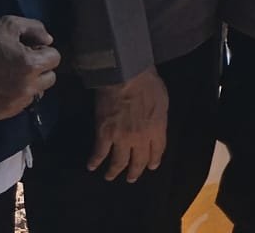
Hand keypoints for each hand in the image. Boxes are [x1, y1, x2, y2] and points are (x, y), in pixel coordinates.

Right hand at [0, 15, 58, 120]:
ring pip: (36, 94)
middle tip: (21, 62)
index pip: (55, 59)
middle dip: (40, 68)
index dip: (42, 51)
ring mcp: (14, 103)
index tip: (29, 49)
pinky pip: (20, 106)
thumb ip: (35, 28)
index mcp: (31, 65)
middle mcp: (26, 88)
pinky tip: (2, 86)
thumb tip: (49, 41)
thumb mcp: (9, 25)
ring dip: (30, 84)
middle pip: (50, 78)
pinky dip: (16, 97)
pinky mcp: (1, 113)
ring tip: (11, 75)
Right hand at [89, 66, 168, 181]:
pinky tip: (92, 166)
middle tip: (132, 178)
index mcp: (157, 128)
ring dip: (114, 171)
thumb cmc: (148, 83)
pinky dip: (95, 161)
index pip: (157, 150)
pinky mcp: (104, 135)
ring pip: (119, 162)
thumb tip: (156, 125)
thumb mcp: (162, 101)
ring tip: (111, 177)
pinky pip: (99, 153)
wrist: (126, 77)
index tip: (151, 166)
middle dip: (135, 171)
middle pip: (139, 161)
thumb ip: (159, 117)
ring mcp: (122, 138)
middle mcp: (140, 138)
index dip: (154, 160)